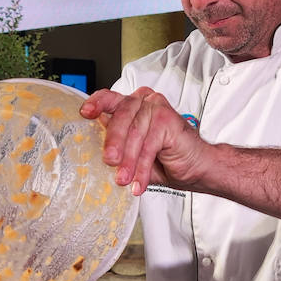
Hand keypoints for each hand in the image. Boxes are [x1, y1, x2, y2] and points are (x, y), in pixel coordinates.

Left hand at [80, 88, 208, 194]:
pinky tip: (139, 182)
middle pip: (121, 116)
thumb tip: (88, 154)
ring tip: (124, 180)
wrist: (196, 169)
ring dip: (129, 160)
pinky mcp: (168, 119)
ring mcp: (156, 107)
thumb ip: (113, 149)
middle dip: (113, 142)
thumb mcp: (131, 156)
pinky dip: (143, 166)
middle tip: (109, 162)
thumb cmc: (164, 161)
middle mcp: (142, 102)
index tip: (85, 113)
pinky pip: (150, 144)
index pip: (109, 98)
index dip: (96, 103)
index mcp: (129, 107)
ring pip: (135, 132)